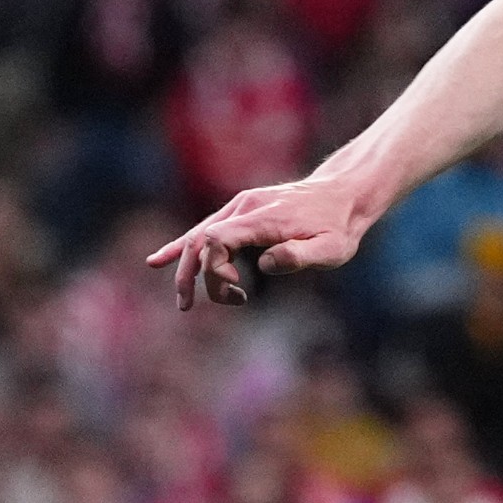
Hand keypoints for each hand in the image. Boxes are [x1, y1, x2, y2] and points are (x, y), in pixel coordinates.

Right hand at [145, 173, 377, 307]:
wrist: (344, 194)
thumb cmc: (338, 226)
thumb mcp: (332, 249)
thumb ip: (298, 257)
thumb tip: (264, 264)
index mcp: (262, 218)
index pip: (216, 239)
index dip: (214, 268)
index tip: (237, 289)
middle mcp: (244, 208)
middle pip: (200, 240)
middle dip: (192, 276)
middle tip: (191, 307)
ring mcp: (241, 206)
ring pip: (198, 236)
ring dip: (185, 269)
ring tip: (183, 301)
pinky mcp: (242, 211)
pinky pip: (205, 229)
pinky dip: (183, 247)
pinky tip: (159, 260)